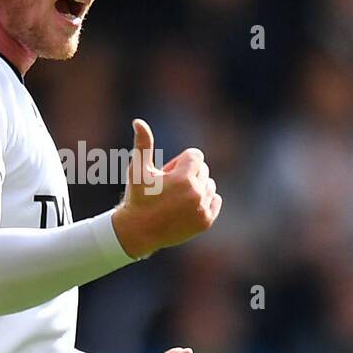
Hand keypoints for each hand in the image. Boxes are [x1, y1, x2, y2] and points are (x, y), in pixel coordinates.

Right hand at [111, 119, 220, 259]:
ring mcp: (202, 208)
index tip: (168, 173)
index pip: (196, 156)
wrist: (138, 232)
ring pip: (209, 185)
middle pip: (203, 170)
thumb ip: (143, 144)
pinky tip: (187, 206)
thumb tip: (138, 121)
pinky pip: (215, 201)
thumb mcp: (138, 169)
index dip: (180, 162)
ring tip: (177, 198)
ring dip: (197, 187)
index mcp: (183, 178)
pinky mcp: (205, 221)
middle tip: (169, 187)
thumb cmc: (137, 197)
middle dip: (188, 174)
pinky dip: (205, 201)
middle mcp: (196, 193)